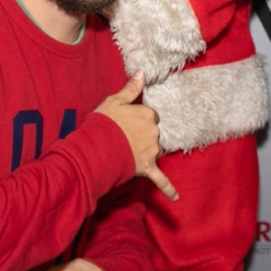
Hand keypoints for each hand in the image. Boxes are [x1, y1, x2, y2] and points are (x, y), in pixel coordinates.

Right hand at [94, 72, 177, 199]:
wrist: (94, 148)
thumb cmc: (102, 123)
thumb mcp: (114, 101)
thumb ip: (131, 88)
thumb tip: (142, 72)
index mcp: (147, 115)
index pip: (149, 115)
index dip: (137, 119)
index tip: (125, 122)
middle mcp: (154, 132)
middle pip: (153, 133)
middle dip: (142, 135)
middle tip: (123, 137)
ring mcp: (151, 151)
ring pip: (155, 151)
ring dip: (145, 152)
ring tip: (126, 152)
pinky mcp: (147, 168)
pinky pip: (160, 179)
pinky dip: (168, 188)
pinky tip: (176, 198)